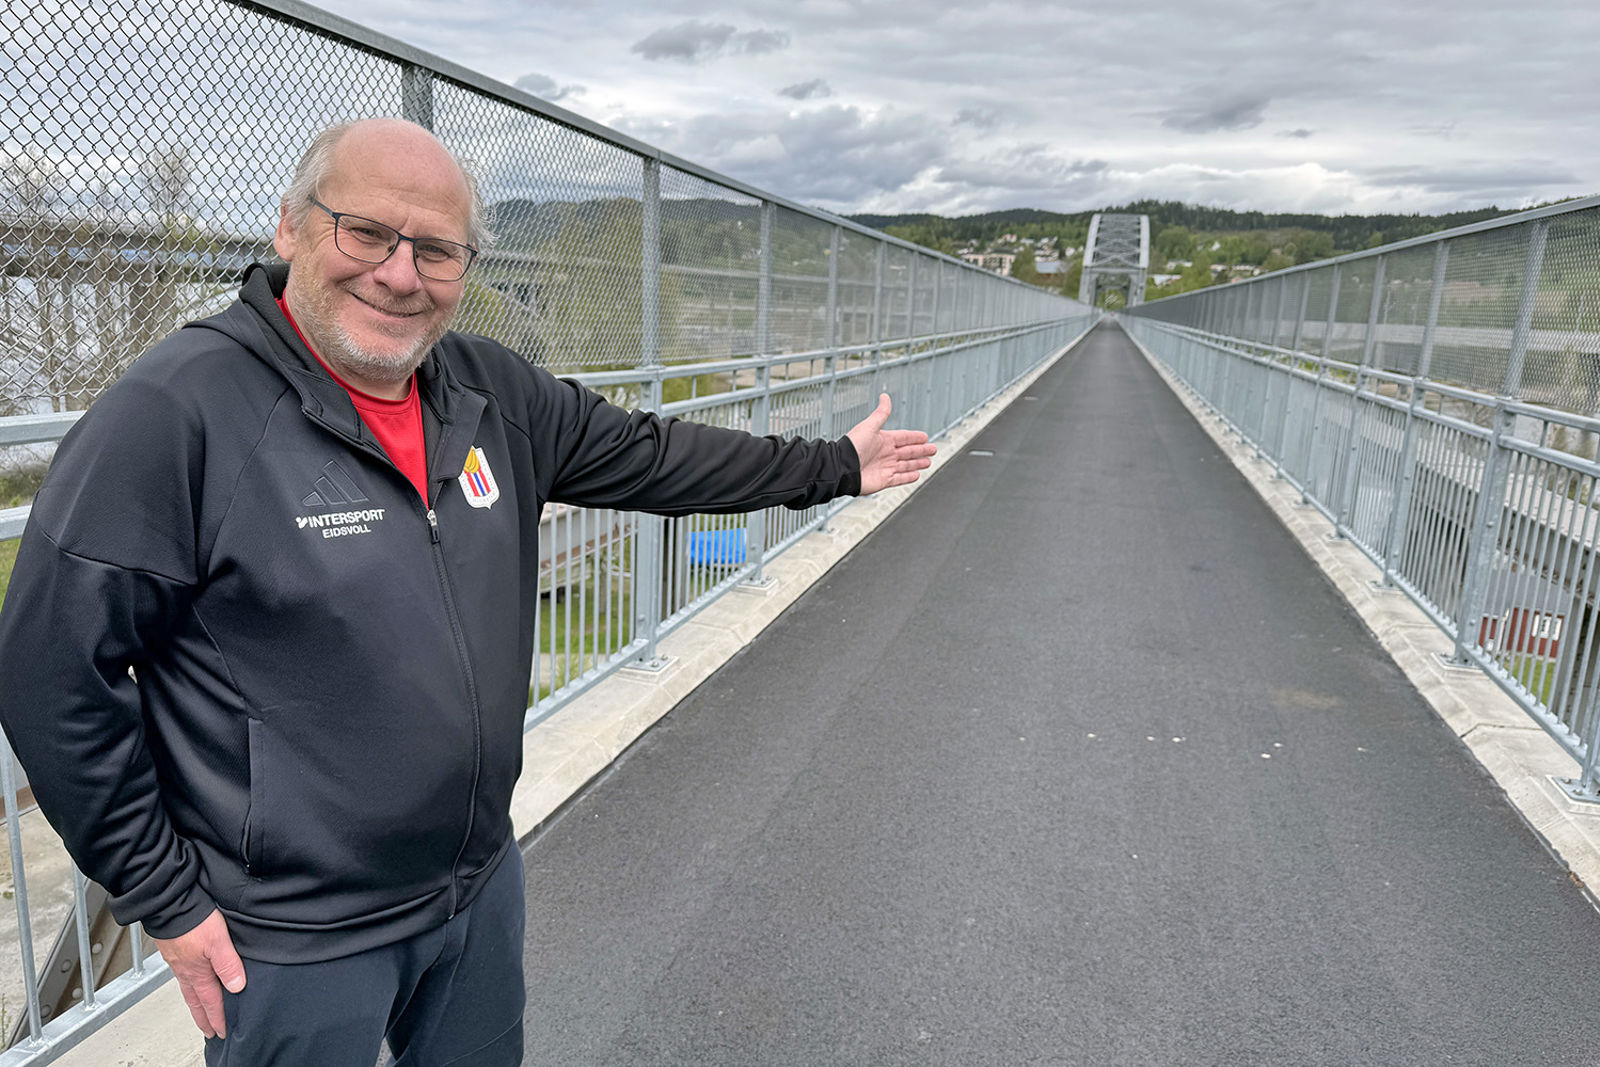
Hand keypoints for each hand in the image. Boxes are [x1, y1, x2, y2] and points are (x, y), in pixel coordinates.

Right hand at [152, 909, 246, 1038]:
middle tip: (209, 1031)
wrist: (169, 903)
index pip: (211, 1001)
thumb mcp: (218, 942)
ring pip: (188, 989)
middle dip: (204, 1017)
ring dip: (196, 1003)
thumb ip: (228, 965)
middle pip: (196, 1000)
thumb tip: (237, 987)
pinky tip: (191, 980)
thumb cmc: (192, 920)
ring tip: (200, 1012)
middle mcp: (186, 971)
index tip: (221, 1031)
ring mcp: (178, 962)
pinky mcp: (173, 951)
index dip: (218, 1017)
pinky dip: (189, 985)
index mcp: (198, 972)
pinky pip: (182, 976)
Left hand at [846, 393, 936, 494]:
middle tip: (933, 449)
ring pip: (906, 465)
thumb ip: (881, 413)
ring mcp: (885, 467)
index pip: (904, 437)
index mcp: (883, 440)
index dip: (915, 437)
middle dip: (921, 450)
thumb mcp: (870, 426)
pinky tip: (916, 475)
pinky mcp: (884, 480)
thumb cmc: (852, 446)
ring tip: (928, 462)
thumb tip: (885, 396)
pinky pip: (900, 479)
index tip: (925, 437)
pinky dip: (908, 477)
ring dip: (917, 463)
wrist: (842, 468)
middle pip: (908, 452)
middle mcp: (885, 454)